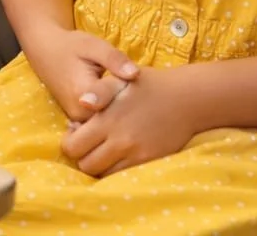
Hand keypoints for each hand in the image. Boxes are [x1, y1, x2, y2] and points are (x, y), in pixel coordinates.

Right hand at [29, 26, 140, 122]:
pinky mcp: (76, 119)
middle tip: (125, 85)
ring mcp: (76, 118)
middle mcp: (79, 113)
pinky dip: (107, 112)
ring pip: (106, 123)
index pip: (120, 105)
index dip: (131, 94)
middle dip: (125, 106)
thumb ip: (115, 59)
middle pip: (114, 119)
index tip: (129, 80)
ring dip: (117, 111)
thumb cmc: (70, 46)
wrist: (45, 50)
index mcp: (85, 95)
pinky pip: (98, 122)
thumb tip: (135, 74)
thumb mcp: (94, 46)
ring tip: (118, 91)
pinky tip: (110, 96)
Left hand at [60, 66, 198, 175]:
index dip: (70, 141)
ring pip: (104, 174)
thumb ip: (97, 91)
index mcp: (107, 120)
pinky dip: (117, 168)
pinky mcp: (150, 161)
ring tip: (105, 147)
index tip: (78, 131)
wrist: (186, 99)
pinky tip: (120, 153)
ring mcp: (137, 154)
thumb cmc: (147, 86)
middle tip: (90, 142)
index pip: (72, 147)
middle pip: (86, 165)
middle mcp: (120, 141)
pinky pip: (124, 175)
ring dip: (100, 164)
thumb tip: (81, 102)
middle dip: (83, 155)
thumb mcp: (118, 80)